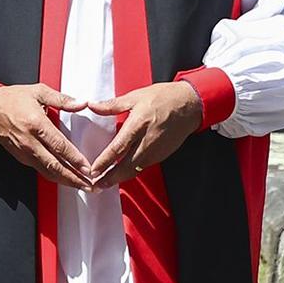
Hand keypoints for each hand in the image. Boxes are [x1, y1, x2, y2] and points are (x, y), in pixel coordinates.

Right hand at [0, 83, 91, 189]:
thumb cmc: (12, 99)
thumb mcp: (38, 92)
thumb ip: (62, 99)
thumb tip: (81, 103)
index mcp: (36, 124)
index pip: (59, 146)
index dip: (74, 159)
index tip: (87, 168)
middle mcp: (29, 141)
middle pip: (54, 165)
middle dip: (73, 178)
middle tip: (89, 185)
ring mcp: (24, 151)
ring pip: (47, 171)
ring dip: (66, 181)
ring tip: (81, 186)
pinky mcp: (21, 157)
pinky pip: (40, 169)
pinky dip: (55, 176)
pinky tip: (65, 178)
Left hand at [82, 81, 203, 188]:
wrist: (190, 104)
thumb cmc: (164, 98)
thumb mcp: (135, 97)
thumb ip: (112, 105)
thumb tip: (92, 105)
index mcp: (138, 125)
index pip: (118, 148)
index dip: (105, 161)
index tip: (93, 170)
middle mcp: (148, 141)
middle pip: (127, 165)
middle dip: (111, 177)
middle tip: (96, 185)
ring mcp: (157, 150)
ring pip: (136, 169)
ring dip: (120, 177)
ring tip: (106, 182)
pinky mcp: (163, 154)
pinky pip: (144, 165)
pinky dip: (132, 171)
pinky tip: (123, 173)